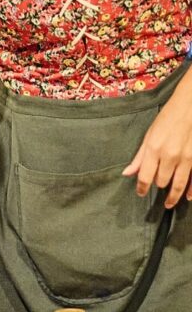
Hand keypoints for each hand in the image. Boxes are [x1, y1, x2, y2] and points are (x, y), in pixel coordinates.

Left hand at [123, 78, 191, 208]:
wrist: (190, 108)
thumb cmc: (167, 119)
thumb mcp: (149, 134)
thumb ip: (139, 156)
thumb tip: (127, 173)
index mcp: (153, 148)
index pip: (145, 177)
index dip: (142, 188)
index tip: (141, 194)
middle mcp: (170, 156)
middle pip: (161, 182)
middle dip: (158, 185)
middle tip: (156, 187)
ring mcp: (186, 159)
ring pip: (178, 185)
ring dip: (173, 195)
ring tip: (169, 202)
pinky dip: (191, 191)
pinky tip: (188, 197)